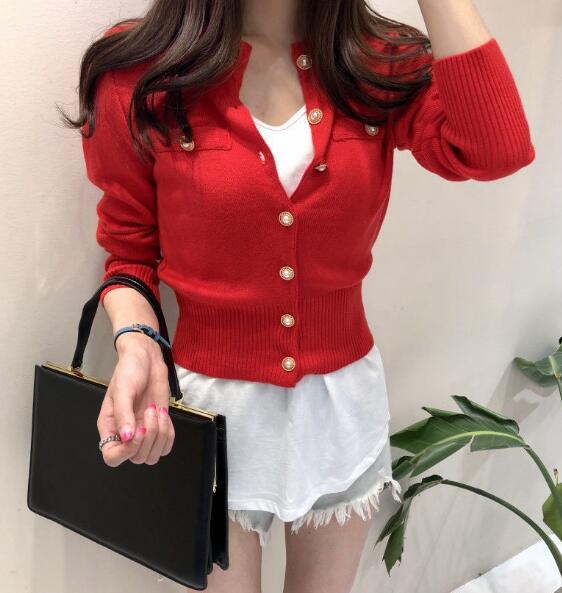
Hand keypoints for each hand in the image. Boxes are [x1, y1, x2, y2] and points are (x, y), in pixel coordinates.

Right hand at [97, 332, 174, 466]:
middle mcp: (125, 434)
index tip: (138, 430)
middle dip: (149, 438)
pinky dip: (169, 434)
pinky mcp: (158, 426)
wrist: (147, 358)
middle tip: (149, 410)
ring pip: (152, 455)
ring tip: (156, 411)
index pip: (112, 457)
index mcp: (110, 427)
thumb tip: (126, 437)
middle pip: (137, 458)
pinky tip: (164, 415)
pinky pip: (166, 446)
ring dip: (160, 436)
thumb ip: (123, 413)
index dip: (127, 451)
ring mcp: (143, 432)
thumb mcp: (123, 389)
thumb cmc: (129, 371)